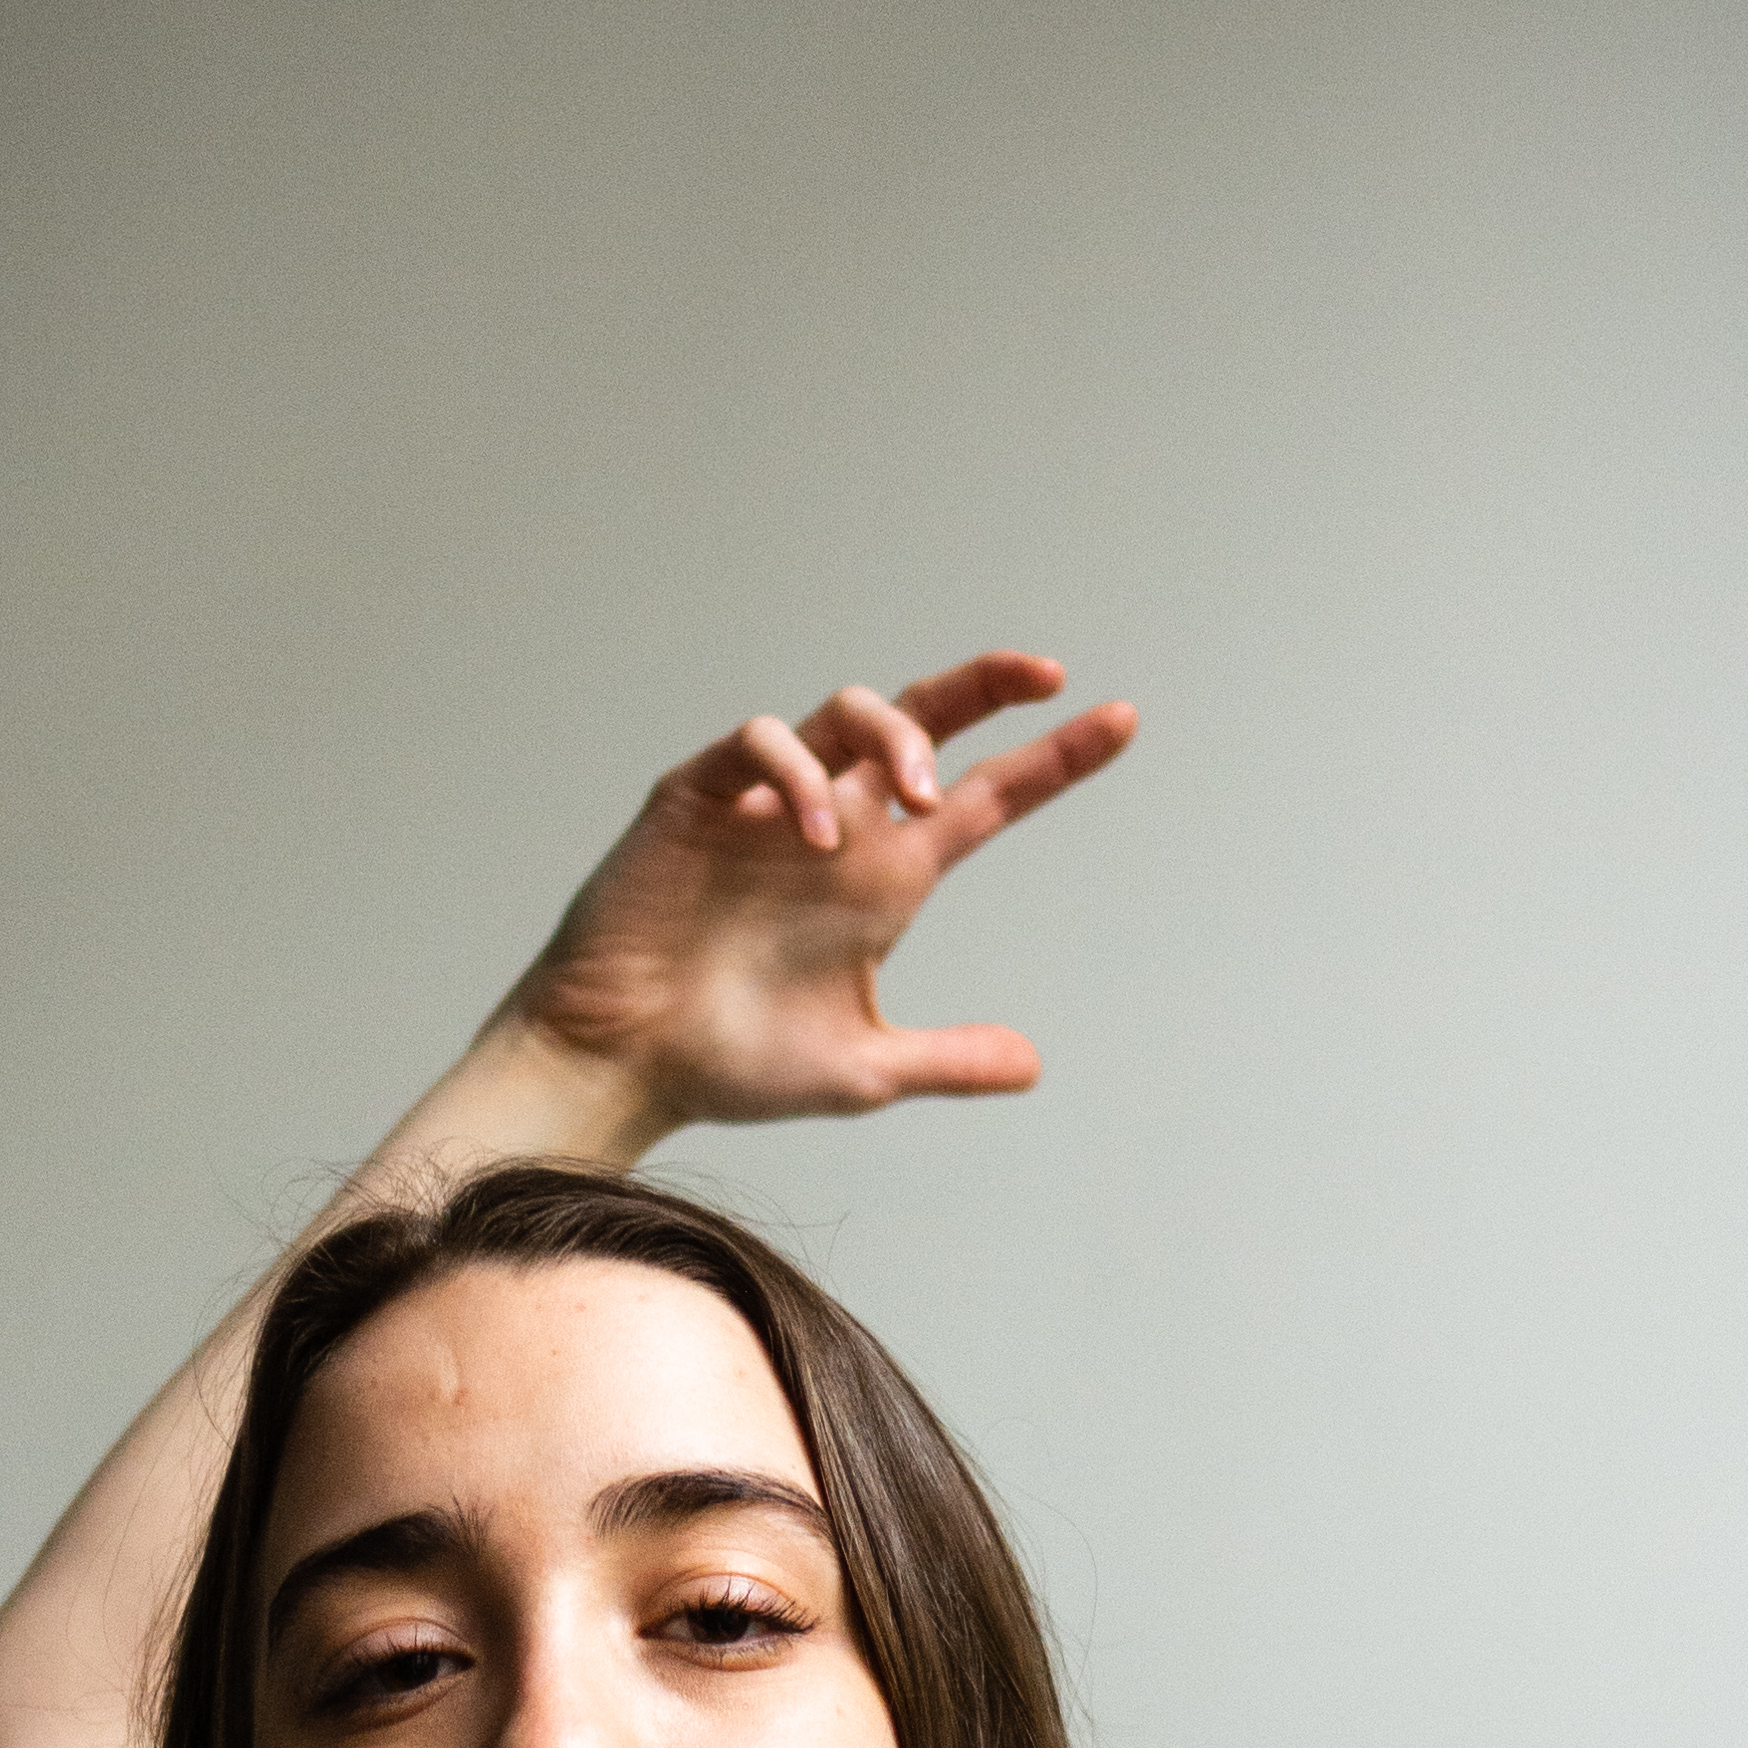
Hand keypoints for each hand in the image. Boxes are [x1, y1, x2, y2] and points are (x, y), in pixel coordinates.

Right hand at [506, 653, 1136, 1129]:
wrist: (626, 1065)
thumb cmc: (732, 1062)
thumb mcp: (862, 1068)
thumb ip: (947, 1060)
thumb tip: (1034, 1065)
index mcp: (885, 878)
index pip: (985, 799)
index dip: (1052, 760)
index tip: (1121, 721)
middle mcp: (836, 827)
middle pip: (921, 719)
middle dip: (985, 685)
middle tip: (1042, 678)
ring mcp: (768, 804)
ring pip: (845, 714)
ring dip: (896, 735)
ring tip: (922, 795)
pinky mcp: (700, 797)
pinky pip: (758, 744)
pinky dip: (796, 773)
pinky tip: (816, 834)